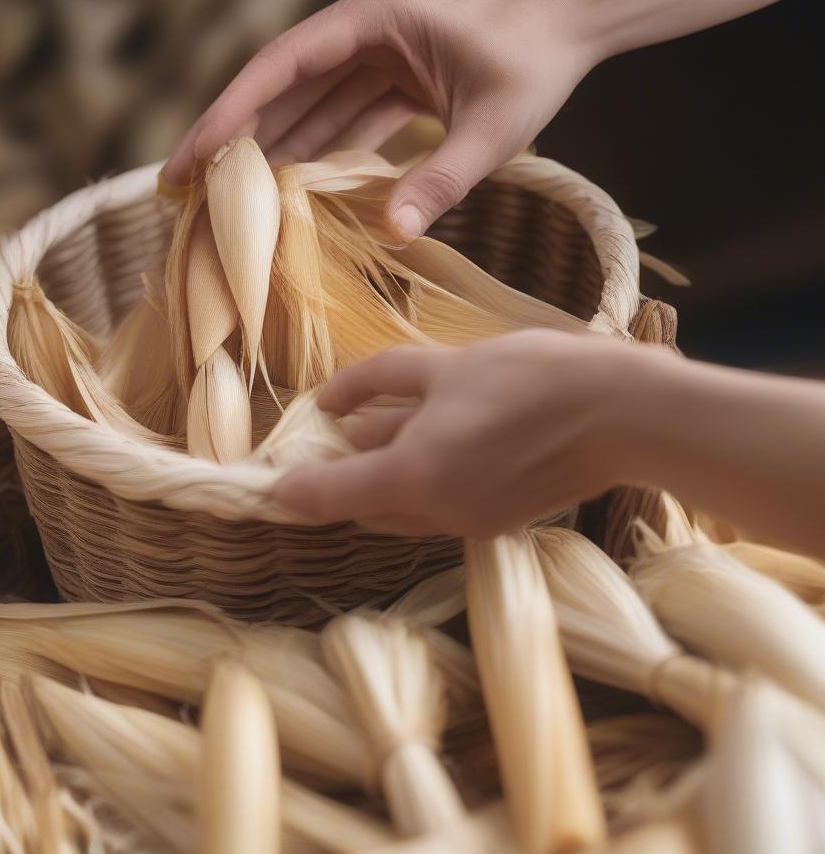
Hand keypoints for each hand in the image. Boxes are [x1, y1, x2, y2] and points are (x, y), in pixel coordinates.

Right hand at [162, 0, 594, 239]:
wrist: (582, 11)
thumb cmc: (541, 51)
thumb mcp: (494, 123)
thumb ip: (442, 178)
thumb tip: (392, 235)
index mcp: (374, 19)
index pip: (282, 66)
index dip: (233, 111)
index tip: (195, 155)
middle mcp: (367, 31)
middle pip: (285, 87)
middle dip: (240, 137)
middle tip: (191, 187)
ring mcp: (382, 53)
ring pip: (316, 105)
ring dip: (280, 149)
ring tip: (238, 198)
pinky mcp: (402, 75)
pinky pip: (352, 116)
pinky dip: (329, 150)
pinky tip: (303, 189)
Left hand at [274, 330, 640, 536]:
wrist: (624, 415)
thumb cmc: (533, 378)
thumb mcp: (447, 366)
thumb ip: (380, 382)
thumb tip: (330, 400)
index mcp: (415, 475)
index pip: (328, 496)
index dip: (290, 491)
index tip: (267, 483)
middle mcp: (436, 514)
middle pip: (362, 506)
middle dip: (337, 478)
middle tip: (325, 438)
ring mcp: (469, 525)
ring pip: (399, 509)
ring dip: (378, 478)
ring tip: (373, 429)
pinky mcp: (497, 523)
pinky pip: (436, 509)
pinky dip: (417, 483)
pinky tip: (428, 440)